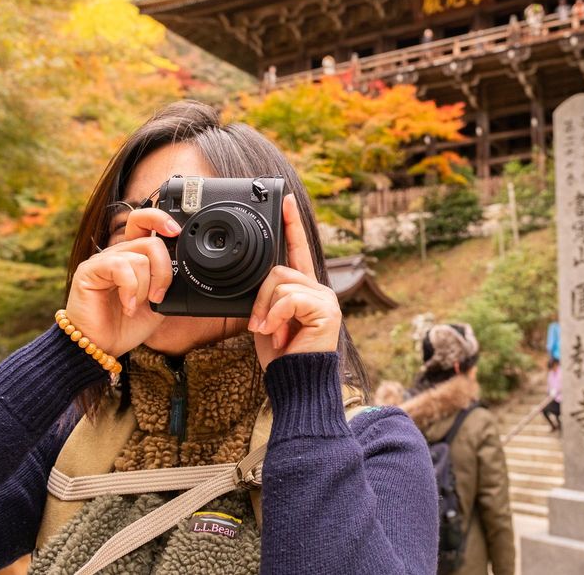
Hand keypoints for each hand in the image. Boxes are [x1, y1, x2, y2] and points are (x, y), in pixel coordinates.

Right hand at [65, 208, 180, 357]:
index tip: (177, 232)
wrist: (102, 346)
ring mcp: (103, 260)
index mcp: (134, 257)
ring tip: (138, 305)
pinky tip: (127, 306)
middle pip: (150, 240)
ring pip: (140, 257)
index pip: (145, 223)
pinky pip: (120, 267)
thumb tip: (185, 269)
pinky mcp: (89, 270)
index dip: (161, 220)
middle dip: (163, 270)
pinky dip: (130, 289)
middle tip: (159, 295)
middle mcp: (119, 254)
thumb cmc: (127, 325)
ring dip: (146, 287)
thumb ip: (169, 283)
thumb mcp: (159, 303)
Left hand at [249, 194, 340, 369]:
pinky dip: (277, 317)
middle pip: (278, 270)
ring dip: (267, 310)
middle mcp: (318, 290)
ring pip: (280, 283)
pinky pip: (289, 299)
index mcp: (304, 289)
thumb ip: (266, 296)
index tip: (285, 200)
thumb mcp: (267, 319)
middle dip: (261, 298)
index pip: (297, 249)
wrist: (295, 383)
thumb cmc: (281, 356)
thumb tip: (257, 280)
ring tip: (273, 333)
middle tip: (261, 326)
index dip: (291, 224)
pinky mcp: (326, 310)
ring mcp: (325, 299)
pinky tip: (280, 335)